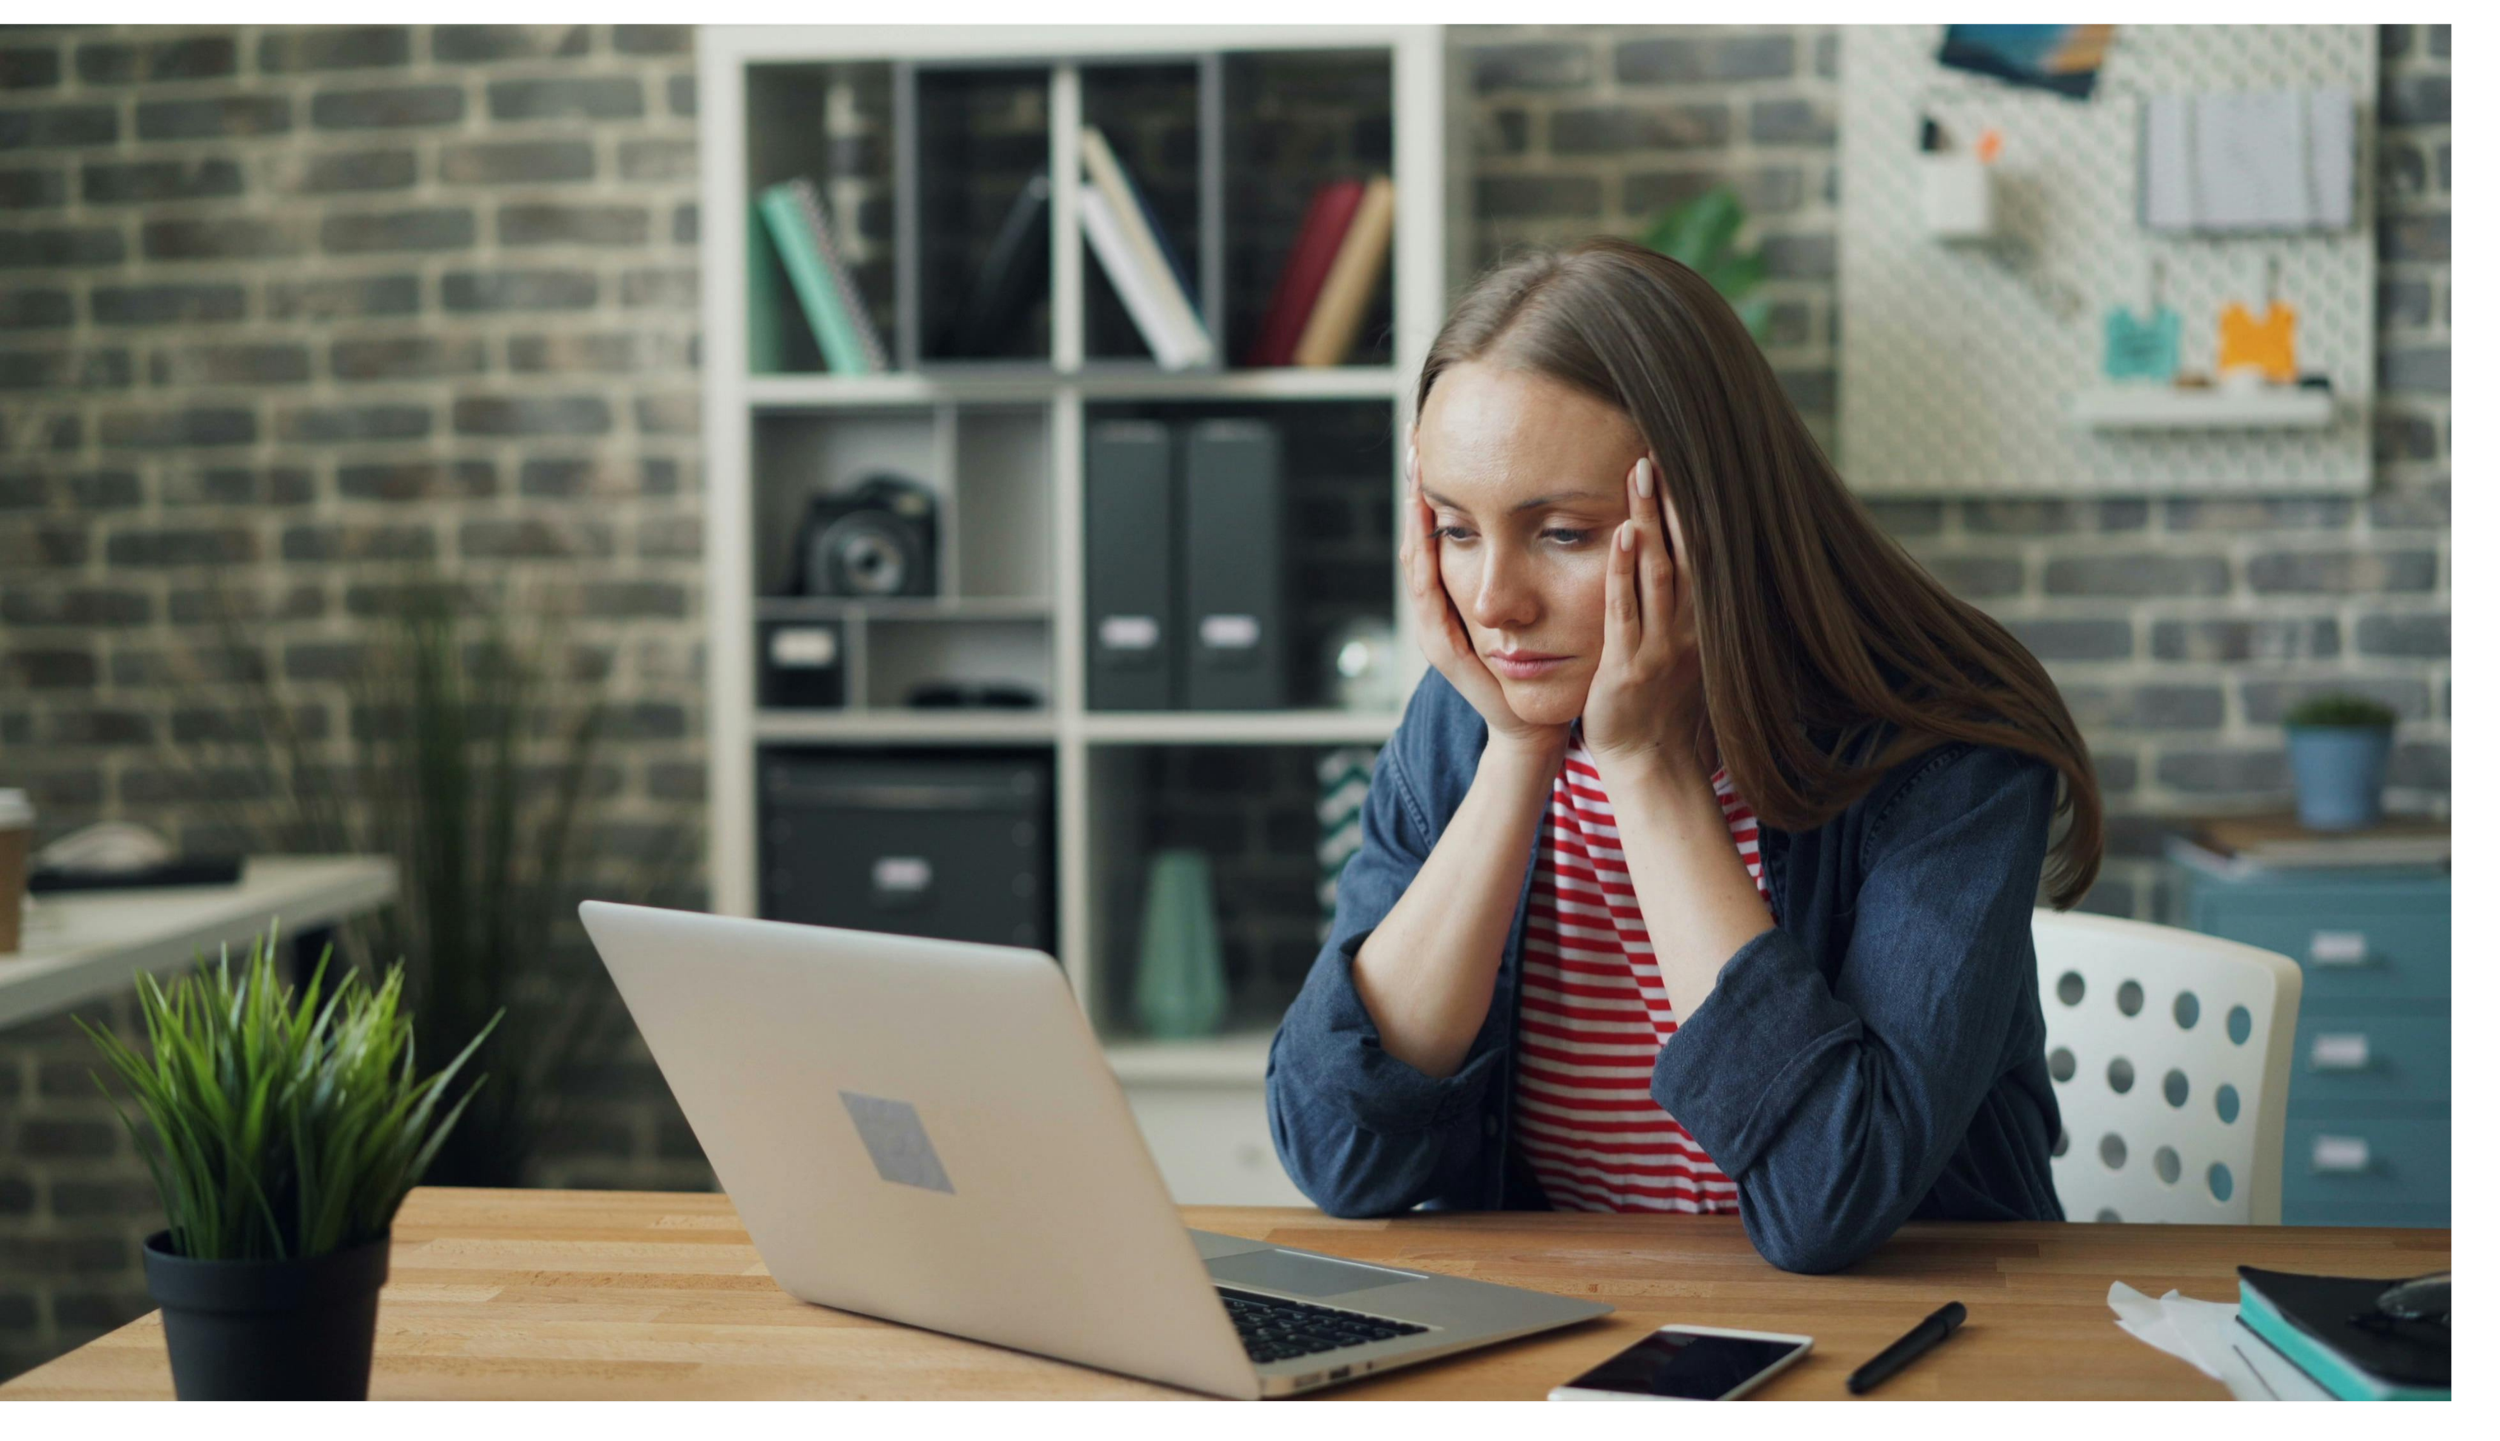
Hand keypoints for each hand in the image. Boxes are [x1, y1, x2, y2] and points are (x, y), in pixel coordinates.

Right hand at [1401, 441, 1566, 758]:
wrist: (1532, 724)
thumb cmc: (1541, 663)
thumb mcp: (1534, 603)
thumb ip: (1531, 564)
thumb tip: (1552, 509)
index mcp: (1456, 594)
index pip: (1439, 529)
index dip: (1435, 487)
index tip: (1435, 439)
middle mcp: (1437, 607)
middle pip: (1418, 535)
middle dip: (1415, 488)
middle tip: (1414, 439)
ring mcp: (1433, 627)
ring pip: (1415, 560)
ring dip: (1413, 516)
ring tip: (1416, 473)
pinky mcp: (1442, 647)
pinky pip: (1426, 594)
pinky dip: (1424, 559)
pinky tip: (1425, 529)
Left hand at [1582, 456, 1709, 784]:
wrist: (1650, 762)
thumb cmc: (1657, 702)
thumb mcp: (1678, 646)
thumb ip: (1679, 602)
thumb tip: (1678, 554)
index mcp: (1700, 620)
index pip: (1698, 550)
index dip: (1689, 506)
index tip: (1679, 460)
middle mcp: (1689, 628)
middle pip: (1684, 550)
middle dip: (1671, 500)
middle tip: (1657, 447)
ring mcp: (1661, 647)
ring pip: (1658, 573)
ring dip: (1648, 521)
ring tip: (1640, 474)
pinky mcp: (1629, 667)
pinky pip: (1626, 613)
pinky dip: (1622, 573)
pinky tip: (1617, 536)